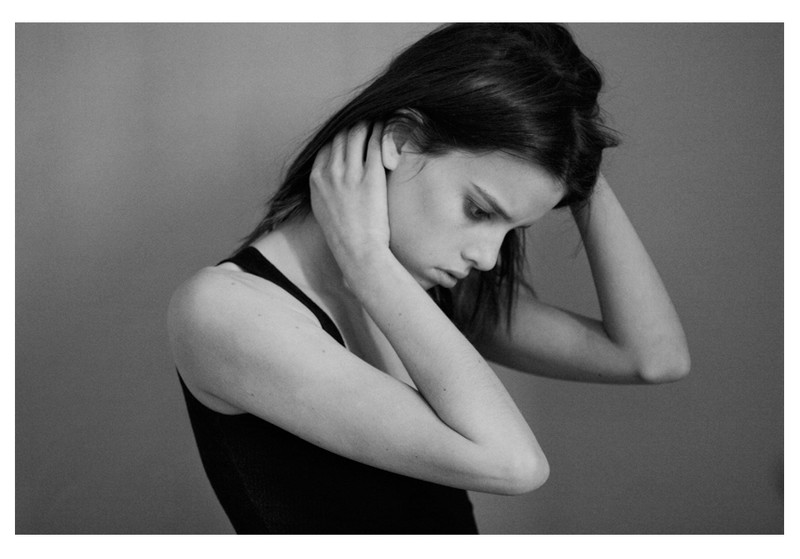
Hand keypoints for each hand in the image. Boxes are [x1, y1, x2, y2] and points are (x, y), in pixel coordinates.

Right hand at [310, 122, 389, 267]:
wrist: (357, 252)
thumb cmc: (344, 237)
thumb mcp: (323, 209)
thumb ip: (324, 189)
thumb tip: (331, 178)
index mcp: (316, 179)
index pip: (327, 145)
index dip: (341, 135)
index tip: (352, 131)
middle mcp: (330, 173)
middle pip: (342, 136)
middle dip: (356, 124)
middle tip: (370, 118)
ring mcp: (350, 174)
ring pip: (358, 134)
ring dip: (370, 123)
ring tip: (381, 118)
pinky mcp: (371, 178)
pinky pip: (376, 145)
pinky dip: (382, 132)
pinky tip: (389, 127)